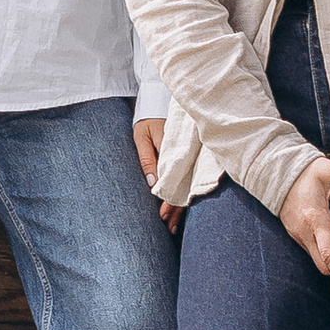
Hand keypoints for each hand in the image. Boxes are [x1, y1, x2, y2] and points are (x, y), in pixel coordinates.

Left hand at [134, 113, 180, 230]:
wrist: (157, 101)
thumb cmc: (146, 120)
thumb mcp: (141, 136)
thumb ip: (147, 158)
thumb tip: (153, 184)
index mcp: (172, 149)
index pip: (172, 181)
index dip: (169, 201)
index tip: (163, 216)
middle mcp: (183, 155)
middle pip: (182, 188)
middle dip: (176, 209)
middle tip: (168, 228)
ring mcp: (188, 157)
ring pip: (187, 187)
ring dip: (180, 207)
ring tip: (173, 226)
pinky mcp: (188, 158)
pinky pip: (188, 180)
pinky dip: (185, 195)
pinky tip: (181, 209)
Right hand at [279, 150, 329, 291]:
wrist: (276, 170)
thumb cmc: (304, 171)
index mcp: (314, 217)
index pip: (328, 253)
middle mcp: (304, 230)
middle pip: (324, 265)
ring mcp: (298, 234)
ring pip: (318, 260)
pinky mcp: (296, 234)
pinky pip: (312, 251)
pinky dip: (325, 254)